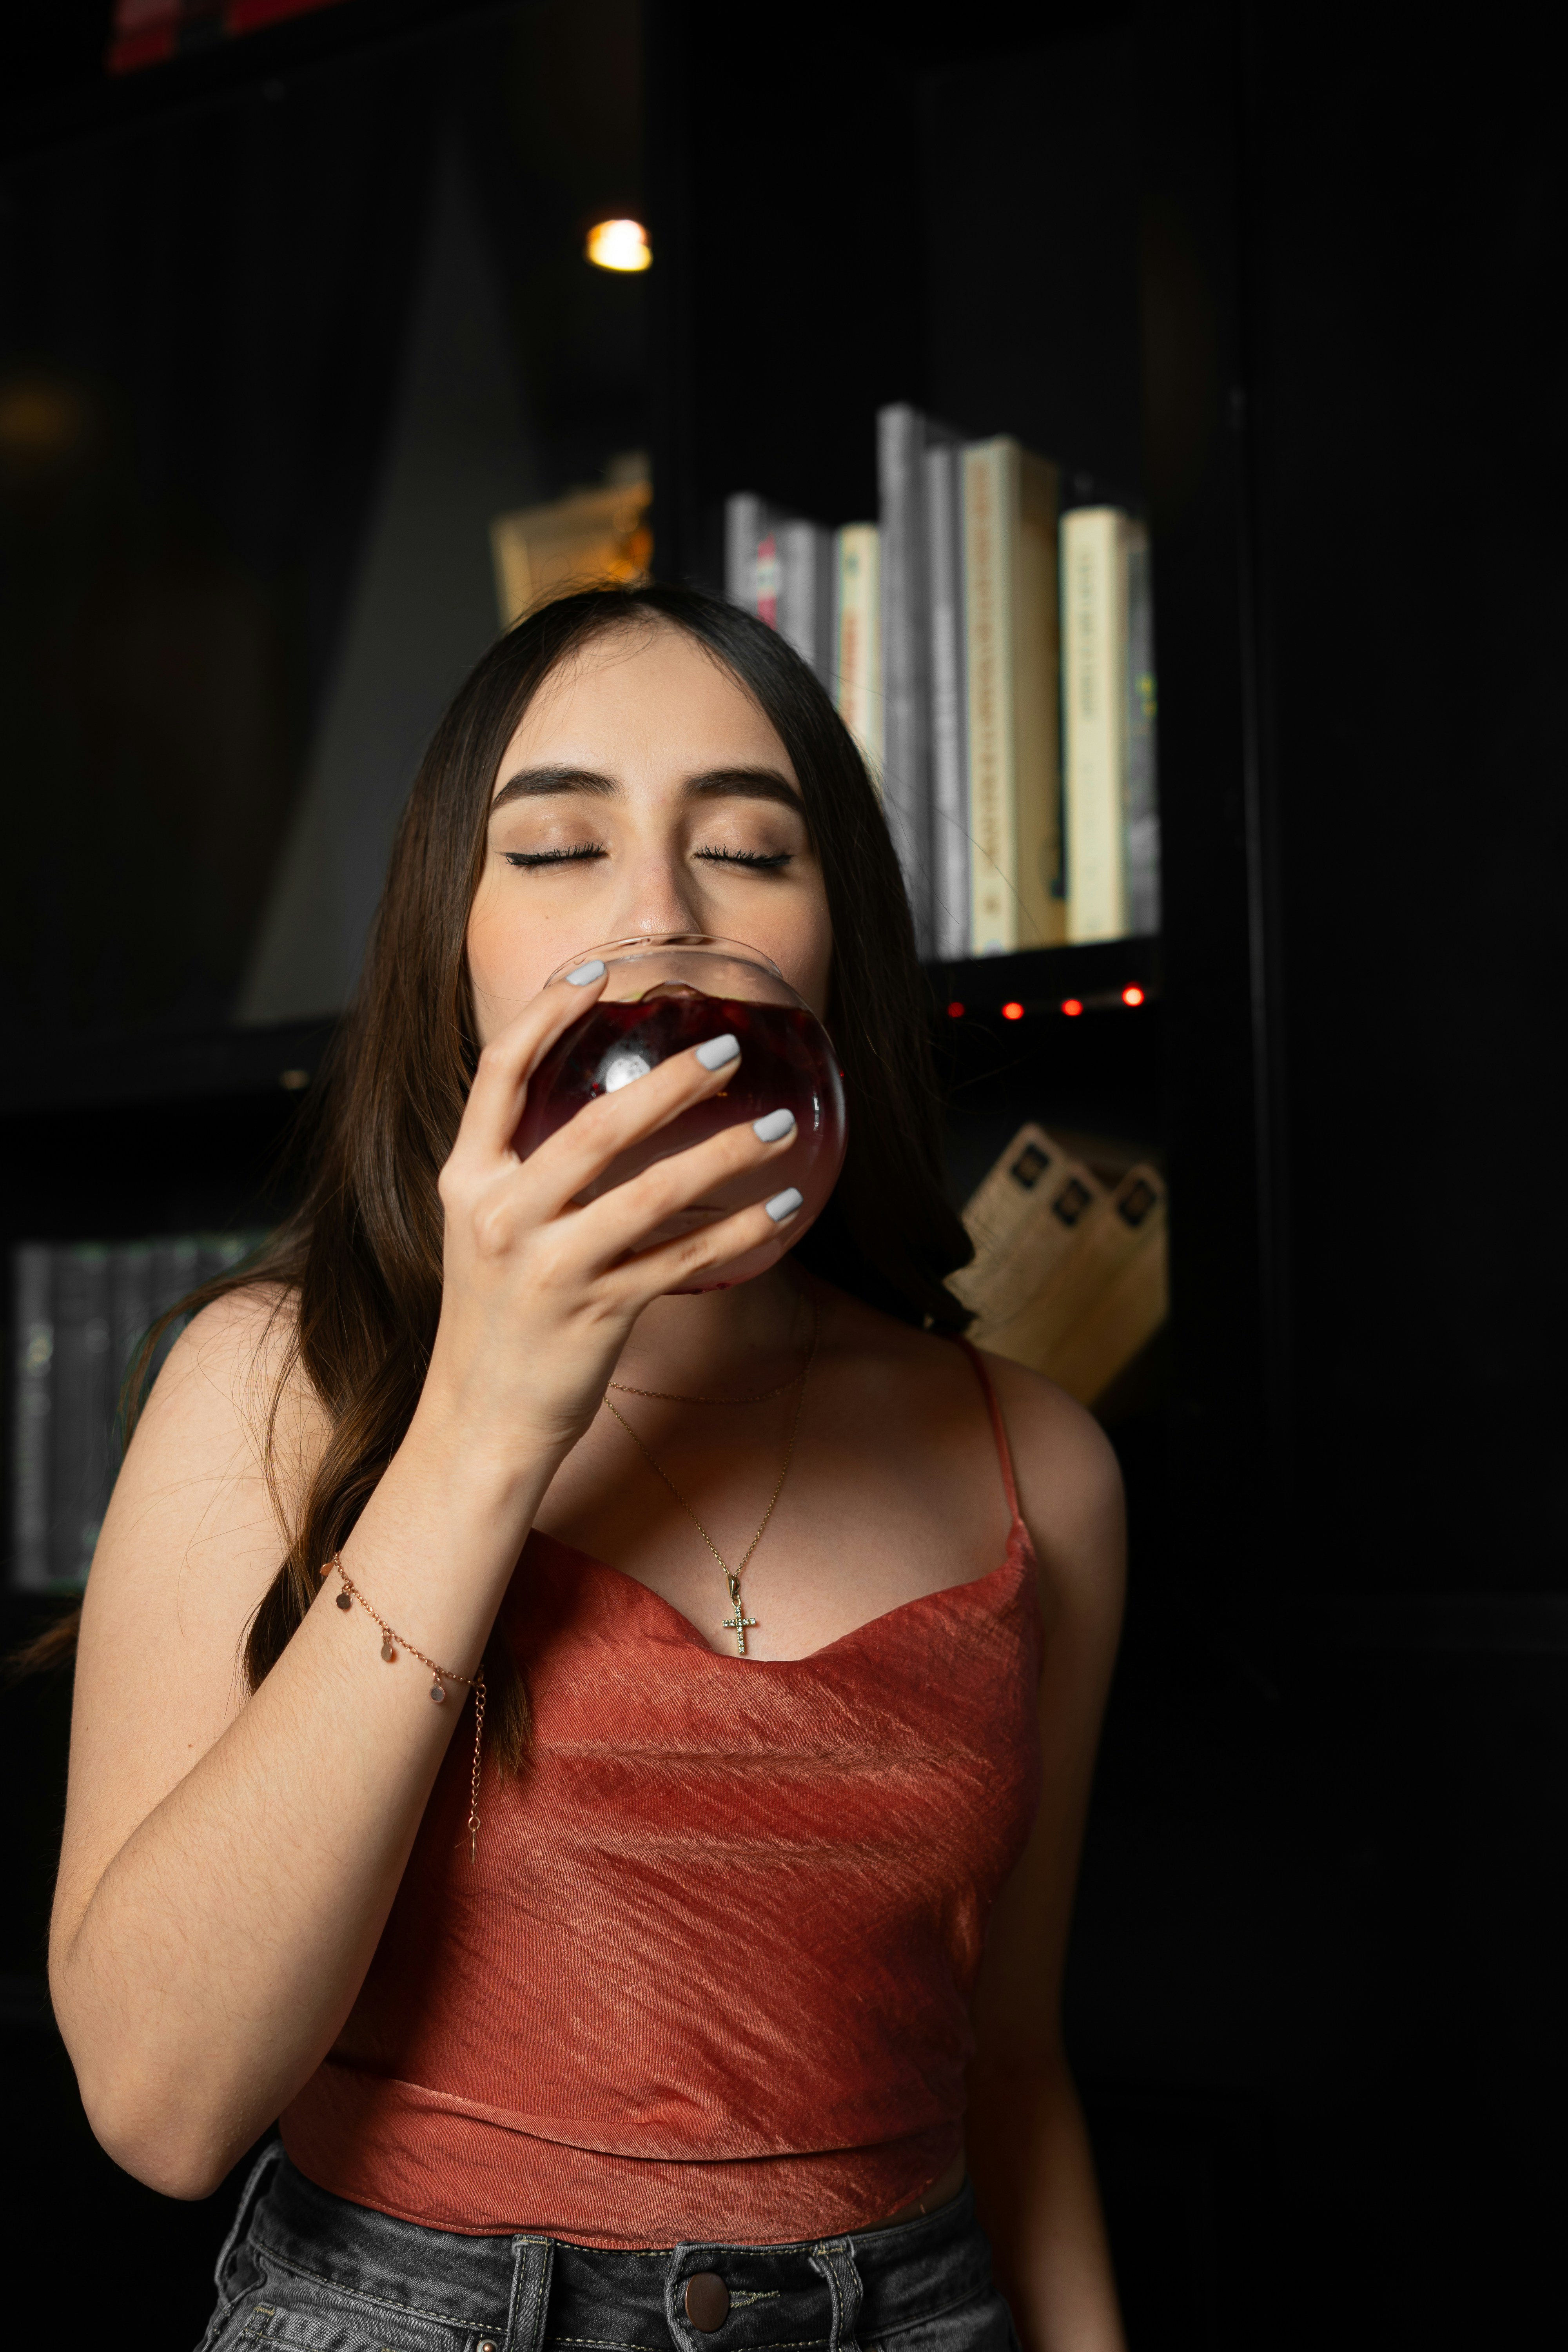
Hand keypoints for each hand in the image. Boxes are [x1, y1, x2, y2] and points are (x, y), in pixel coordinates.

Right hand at [421, 963, 801, 1467]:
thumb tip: (605, 1107)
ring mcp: (548, 1266)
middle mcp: (500, 1214)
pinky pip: (683, 1261)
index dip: (546, 1013)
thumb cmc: (496, 1316)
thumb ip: (526, 1168)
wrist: (479, 1420)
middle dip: (669, 1082)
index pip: (500, 1072)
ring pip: (652, 1192)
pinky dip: (738, 1234)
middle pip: (596, 1127)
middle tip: (726, 1051)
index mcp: (467, 1178)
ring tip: (781, 1128)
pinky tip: (779, 1210)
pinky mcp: (596, 1313)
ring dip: (725, 1154)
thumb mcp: (486, 1228)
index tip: (598, 971)